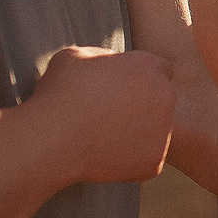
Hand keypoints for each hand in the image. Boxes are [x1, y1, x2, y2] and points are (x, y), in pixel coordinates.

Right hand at [30, 46, 174, 182]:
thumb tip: (108, 62)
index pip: (159, 70)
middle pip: (162, 100)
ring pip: (156, 132)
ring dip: (139, 134)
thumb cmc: (59, 94)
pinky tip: (106, 157)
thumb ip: (100, 55)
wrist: (53, 138)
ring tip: (105, 139)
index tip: (123, 91)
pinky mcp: (155, 160)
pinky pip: (148, 160)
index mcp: (148, 66)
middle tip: (114, 118)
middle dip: (144, 107)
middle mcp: (164, 95)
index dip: (141, 80)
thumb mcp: (75, 56)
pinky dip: (131, 162)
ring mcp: (163, 130)